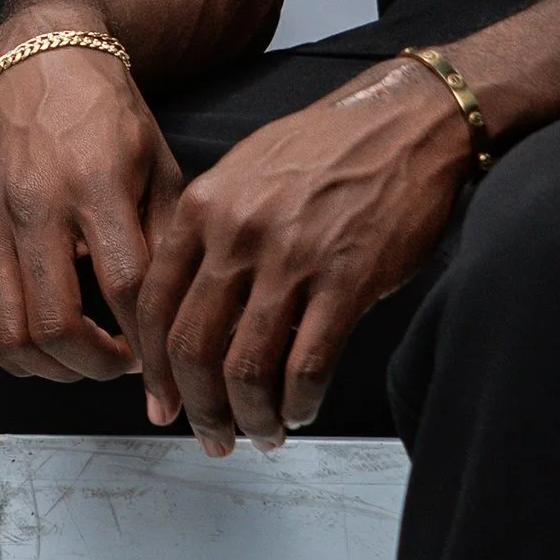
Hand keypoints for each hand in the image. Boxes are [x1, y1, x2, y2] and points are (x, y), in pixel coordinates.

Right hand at [0, 21, 186, 385]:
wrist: (35, 58)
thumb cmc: (107, 111)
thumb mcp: (156, 161)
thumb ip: (165, 236)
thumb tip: (177, 316)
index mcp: (96, 184)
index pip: (125, 287)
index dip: (149, 342)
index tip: (164, 366)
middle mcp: (37, 205)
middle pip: (59, 324)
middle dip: (99, 368)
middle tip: (124, 366)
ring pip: (11, 333)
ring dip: (54, 369)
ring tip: (85, 360)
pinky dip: (7, 354)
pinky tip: (40, 351)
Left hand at [135, 57, 471, 454]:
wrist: (404, 122)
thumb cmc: (328, 147)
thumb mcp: (245, 171)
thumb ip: (210, 232)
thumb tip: (188, 306)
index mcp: (204, 206)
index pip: (154, 306)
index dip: (154, 369)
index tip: (162, 401)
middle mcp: (238, 233)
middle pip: (192, 349)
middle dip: (197, 408)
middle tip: (211, 436)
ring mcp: (292, 259)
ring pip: (245, 369)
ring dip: (250, 417)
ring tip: (261, 434)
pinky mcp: (346, 280)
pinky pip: (307, 365)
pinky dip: (298, 402)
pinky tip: (302, 410)